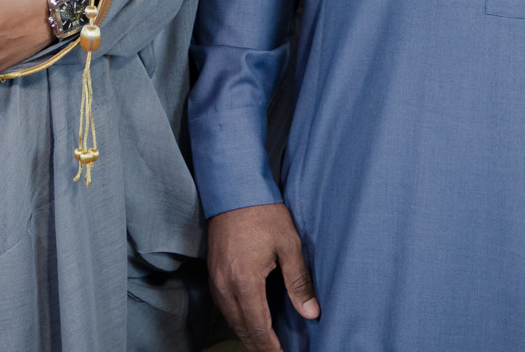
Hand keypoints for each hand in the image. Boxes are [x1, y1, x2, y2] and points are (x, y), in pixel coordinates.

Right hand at [207, 202, 318, 351]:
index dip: (271, 347)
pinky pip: (224, 306)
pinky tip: (249, 320)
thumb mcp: (289, 245)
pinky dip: (237, 319)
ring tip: (265, 343)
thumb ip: (299, 281)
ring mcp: (216, 279)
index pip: (258, 328)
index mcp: (246, 282)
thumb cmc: (263, 212)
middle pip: (242, 329)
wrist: (233, 188)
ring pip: (231, 319)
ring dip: (248, 334)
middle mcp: (226, 285)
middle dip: (259, 346)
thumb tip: (311, 313)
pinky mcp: (213, 272)